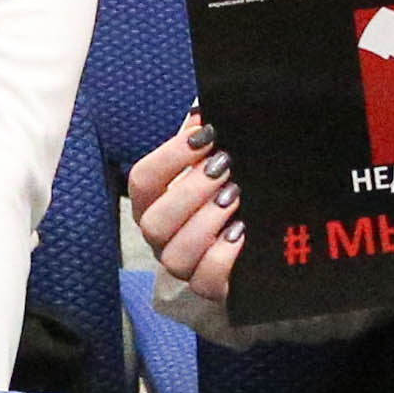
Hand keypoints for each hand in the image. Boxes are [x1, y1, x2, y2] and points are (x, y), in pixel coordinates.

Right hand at [128, 107, 241, 311]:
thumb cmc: (223, 198)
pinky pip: (206, 281)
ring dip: (206, 223)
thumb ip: (201, 139)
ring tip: (235, 200)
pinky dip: (223, 257)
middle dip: (190, 191)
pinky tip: (241, 234)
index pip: (142, 180)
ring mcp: (181, 266)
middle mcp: (159, 237)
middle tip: (226, 169)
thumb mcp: (210, 166)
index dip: (170, 157)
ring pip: (176, 254)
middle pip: (154, 221)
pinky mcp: (208, 288)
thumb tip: (204, 104)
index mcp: (153, 203)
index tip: (205, 136)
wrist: (250, 250)